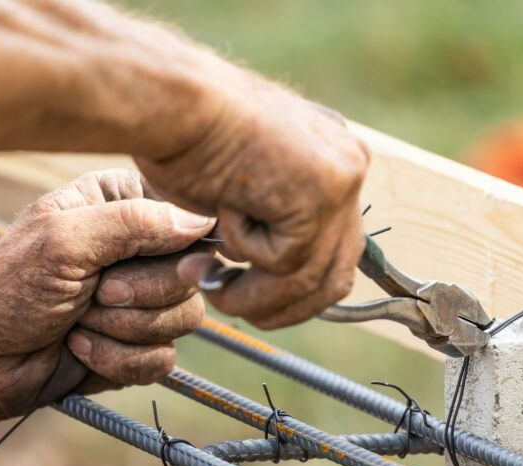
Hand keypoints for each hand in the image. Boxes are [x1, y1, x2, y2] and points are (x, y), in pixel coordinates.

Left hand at [0, 170, 211, 416]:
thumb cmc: (5, 290)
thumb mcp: (64, 240)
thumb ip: (134, 224)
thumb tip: (202, 221)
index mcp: (120, 205)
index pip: (187, 216)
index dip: (175, 245)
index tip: (137, 260)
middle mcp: (137, 248)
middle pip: (192, 273)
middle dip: (139, 294)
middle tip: (94, 294)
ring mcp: (140, 299)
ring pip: (185, 318)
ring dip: (125, 329)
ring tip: (78, 323)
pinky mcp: (138, 345)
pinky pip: (164, 359)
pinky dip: (119, 360)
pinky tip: (79, 349)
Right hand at [136, 71, 369, 328]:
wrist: (174, 101)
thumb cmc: (183, 139)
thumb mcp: (241, 194)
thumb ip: (269, 227)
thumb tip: (273, 280)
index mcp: (332, 162)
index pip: (336, 254)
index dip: (293, 292)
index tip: (248, 299)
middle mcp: (348, 166)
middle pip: (335, 276)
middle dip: (279, 307)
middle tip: (227, 302)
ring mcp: (342, 178)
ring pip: (311, 279)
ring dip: (252, 295)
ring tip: (208, 279)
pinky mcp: (324, 191)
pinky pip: (287, 260)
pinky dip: (244, 253)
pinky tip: (221, 211)